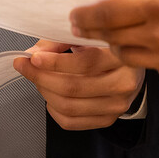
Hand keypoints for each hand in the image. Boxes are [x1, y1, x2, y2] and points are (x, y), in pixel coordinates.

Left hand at [14, 40, 144, 129]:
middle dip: (42, 77)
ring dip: (45, 92)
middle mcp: (124, 83)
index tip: (34, 57)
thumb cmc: (108, 49)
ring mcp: (117, 105)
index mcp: (121, 57)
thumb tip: (34, 52)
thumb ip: (62, 41)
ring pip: (70, 106)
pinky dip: (53, 110)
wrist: (132, 69)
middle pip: (74, 87)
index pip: (85, 63)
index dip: (55, 62)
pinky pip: (72, 122)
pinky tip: (49, 96)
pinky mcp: (108, 119)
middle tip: (27, 66)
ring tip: (38, 79)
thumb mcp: (90, 36)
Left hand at [69, 0, 158, 91]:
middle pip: (112, 38)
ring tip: (132, 35)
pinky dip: (151, 59)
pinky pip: (152, 70)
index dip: (85, 17)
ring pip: (128, 57)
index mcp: (158, 7)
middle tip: (90, 27)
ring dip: (123, 46)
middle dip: (98, 32)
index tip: (75, 17)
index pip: (107, 14)